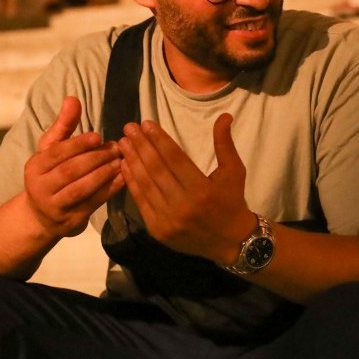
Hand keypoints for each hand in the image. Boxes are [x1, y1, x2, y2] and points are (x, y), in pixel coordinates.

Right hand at [23, 96, 123, 237]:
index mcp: (35, 167)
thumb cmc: (50, 174)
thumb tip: (73, 98)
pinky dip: (109, 190)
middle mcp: (40, 187)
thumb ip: (63, 125)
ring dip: (104, 174)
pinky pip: (92, 204)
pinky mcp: (70, 221)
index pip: (57, 153)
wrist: (41, 216)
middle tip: (117, 148)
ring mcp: (55, 206)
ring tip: (121, 161)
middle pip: (70, 171)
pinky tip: (124, 178)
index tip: (98, 136)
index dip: (78, 144)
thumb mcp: (51, 149)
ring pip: (81, 189)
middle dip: (95, 158)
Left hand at [117, 114, 253, 262]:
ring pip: (146, 185)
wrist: (231, 243)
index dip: (159, 139)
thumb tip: (224, 116)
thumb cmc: (232, 202)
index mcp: (203, 190)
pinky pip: (141, 202)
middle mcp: (183, 206)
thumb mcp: (235, 171)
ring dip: (132, 161)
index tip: (146, 123)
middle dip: (141, 146)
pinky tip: (125, 167)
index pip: (175, 158)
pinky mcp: (158, 230)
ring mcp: (168, 220)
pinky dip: (132, 183)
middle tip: (129, 128)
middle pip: (156, 169)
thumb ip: (225, 144)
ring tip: (123, 143)